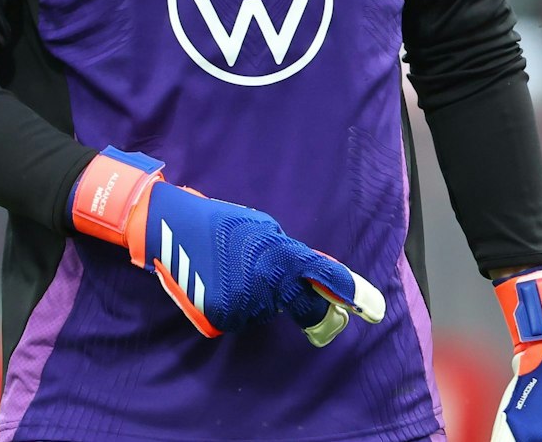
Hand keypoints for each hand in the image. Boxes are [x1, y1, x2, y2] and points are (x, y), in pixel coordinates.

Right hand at [71, 148, 385, 341]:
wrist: (171, 229)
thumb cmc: (223, 222)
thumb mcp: (264, 229)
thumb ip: (293, 254)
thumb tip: (321, 273)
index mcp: (280, 254)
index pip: (321, 275)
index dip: (345, 290)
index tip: (369, 306)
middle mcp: (266, 282)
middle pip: (302, 307)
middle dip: (308, 305)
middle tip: (299, 297)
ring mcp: (244, 303)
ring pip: (268, 311)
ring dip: (263, 298)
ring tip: (238, 271)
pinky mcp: (221, 317)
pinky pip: (244, 317)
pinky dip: (240, 306)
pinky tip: (223, 284)